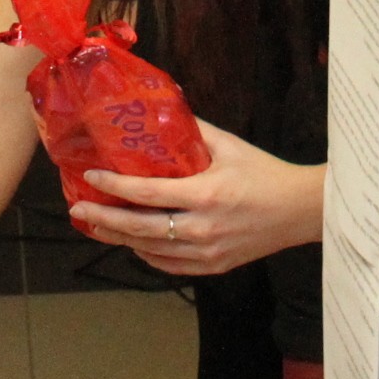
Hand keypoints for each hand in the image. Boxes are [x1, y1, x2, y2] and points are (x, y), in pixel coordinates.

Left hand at [69, 122, 322, 274]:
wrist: (301, 210)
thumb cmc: (265, 173)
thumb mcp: (230, 146)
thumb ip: (193, 130)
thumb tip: (160, 112)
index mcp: (206, 195)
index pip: (148, 193)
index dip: (115, 186)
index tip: (91, 178)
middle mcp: (203, 228)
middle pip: (139, 229)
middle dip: (103, 220)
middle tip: (77, 212)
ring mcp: (208, 252)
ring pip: (150, 251)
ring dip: (119, 239)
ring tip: (96, 226)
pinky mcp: (213, 266)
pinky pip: (168, 265)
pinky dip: (145, 254)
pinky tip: (132, 242)